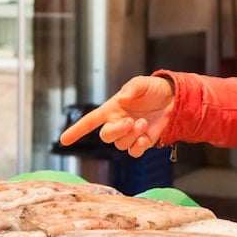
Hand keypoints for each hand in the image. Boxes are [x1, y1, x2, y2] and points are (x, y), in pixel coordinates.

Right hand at [59, 76, 175, 156]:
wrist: (173, 99)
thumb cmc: (153, 89)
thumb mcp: (141, 83)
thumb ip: (131, 89)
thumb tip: (121, 100)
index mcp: (112, 109)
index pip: (90, 121)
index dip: (76, 130)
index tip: (64, 140)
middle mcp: (118, 123)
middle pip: (106, 136)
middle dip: (117, 131)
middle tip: (131, 121)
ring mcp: (129, 134)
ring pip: (120, 144)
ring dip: (132, 135)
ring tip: (143, 122)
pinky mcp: (142, 142)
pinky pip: (133, 152)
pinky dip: (137, 147)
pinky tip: (145, 137)